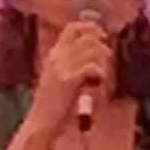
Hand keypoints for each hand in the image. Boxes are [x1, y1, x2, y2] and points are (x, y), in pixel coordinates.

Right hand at [30, 21, 115, 136]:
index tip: (102, 37)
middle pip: (87, 37)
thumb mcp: (61, 77)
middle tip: (108, 59)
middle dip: (102, 46)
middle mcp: (56, 56)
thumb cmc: (54, 103)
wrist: (41, 121)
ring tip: (103, 74)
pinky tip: (98, 82)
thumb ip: (74, 64)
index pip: (72, 28)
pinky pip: (91, 67)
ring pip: (92, 50)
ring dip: (103, 61)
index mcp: (54, 54)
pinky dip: (99, 73)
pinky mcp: (67, 80)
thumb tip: (97, 52)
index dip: (90, 28)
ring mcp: (61, 67)